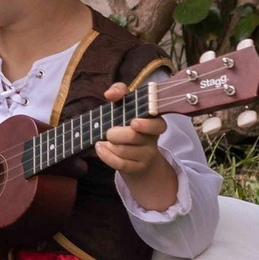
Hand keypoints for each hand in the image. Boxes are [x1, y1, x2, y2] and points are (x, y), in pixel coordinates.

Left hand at [94, 82, 177, 208]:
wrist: (132, 151)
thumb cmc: (127, 122)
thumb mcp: (125, 104)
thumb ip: (119, 91)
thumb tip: (109, 94)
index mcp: (154, 122)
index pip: (158, 125)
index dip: (146, 125)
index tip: (133, 122)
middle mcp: (153, 139)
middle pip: (134, 138)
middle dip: (116, 134)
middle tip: (108, 132)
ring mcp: (147, 155)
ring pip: (124, 151)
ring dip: (108, 145)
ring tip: (103, 140)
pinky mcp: (138, 168)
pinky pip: (121, 164)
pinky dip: (106, 155)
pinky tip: (100, 147)